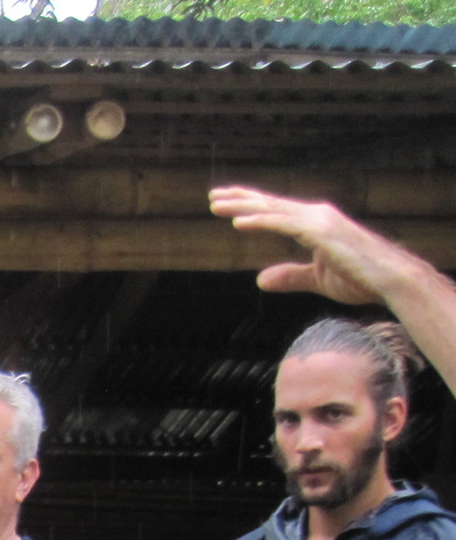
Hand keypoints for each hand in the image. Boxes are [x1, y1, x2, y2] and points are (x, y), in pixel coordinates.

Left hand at [210, 187, 418, 305]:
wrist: (390, 280)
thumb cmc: (360, 278)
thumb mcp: (316, 279)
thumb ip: (290, 276)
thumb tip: (260, 280)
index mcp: (315, 224)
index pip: (276, 211)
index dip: (251, 206)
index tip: (226, 202)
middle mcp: (316, 216)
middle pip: (271, 204)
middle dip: (241, 199)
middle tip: (213, 195)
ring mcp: (319, 220)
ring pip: (273, 210)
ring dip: (243, 207)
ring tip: (215, 204)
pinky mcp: (321, 231)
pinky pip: (284, 224)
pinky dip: (261, 221)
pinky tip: (238, 222)